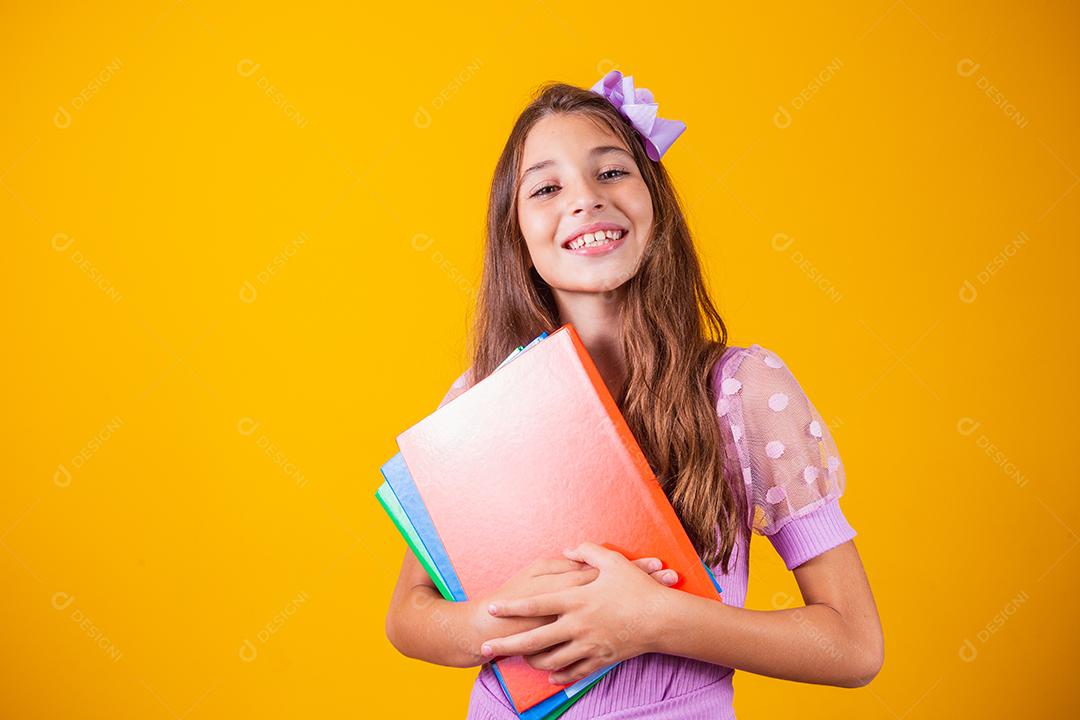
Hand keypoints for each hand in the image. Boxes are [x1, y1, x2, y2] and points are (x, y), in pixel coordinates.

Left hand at [480, 542, 677, 684]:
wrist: (663, 619)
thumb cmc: (638, 587)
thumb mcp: (613, 562)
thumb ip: (587, 553)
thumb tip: (569, 549)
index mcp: (577, 599)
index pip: (536, 604)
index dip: (513, 607)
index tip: (493, 609)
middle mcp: (578, 625)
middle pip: (535, 639)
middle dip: (508, 644)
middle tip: (487, 648)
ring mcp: (588, 644)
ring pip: (552, 660)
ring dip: (532, 662)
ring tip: (518, 659)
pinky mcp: (600, 658)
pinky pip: (575, 672)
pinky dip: (559, 675)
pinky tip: (548, 676)